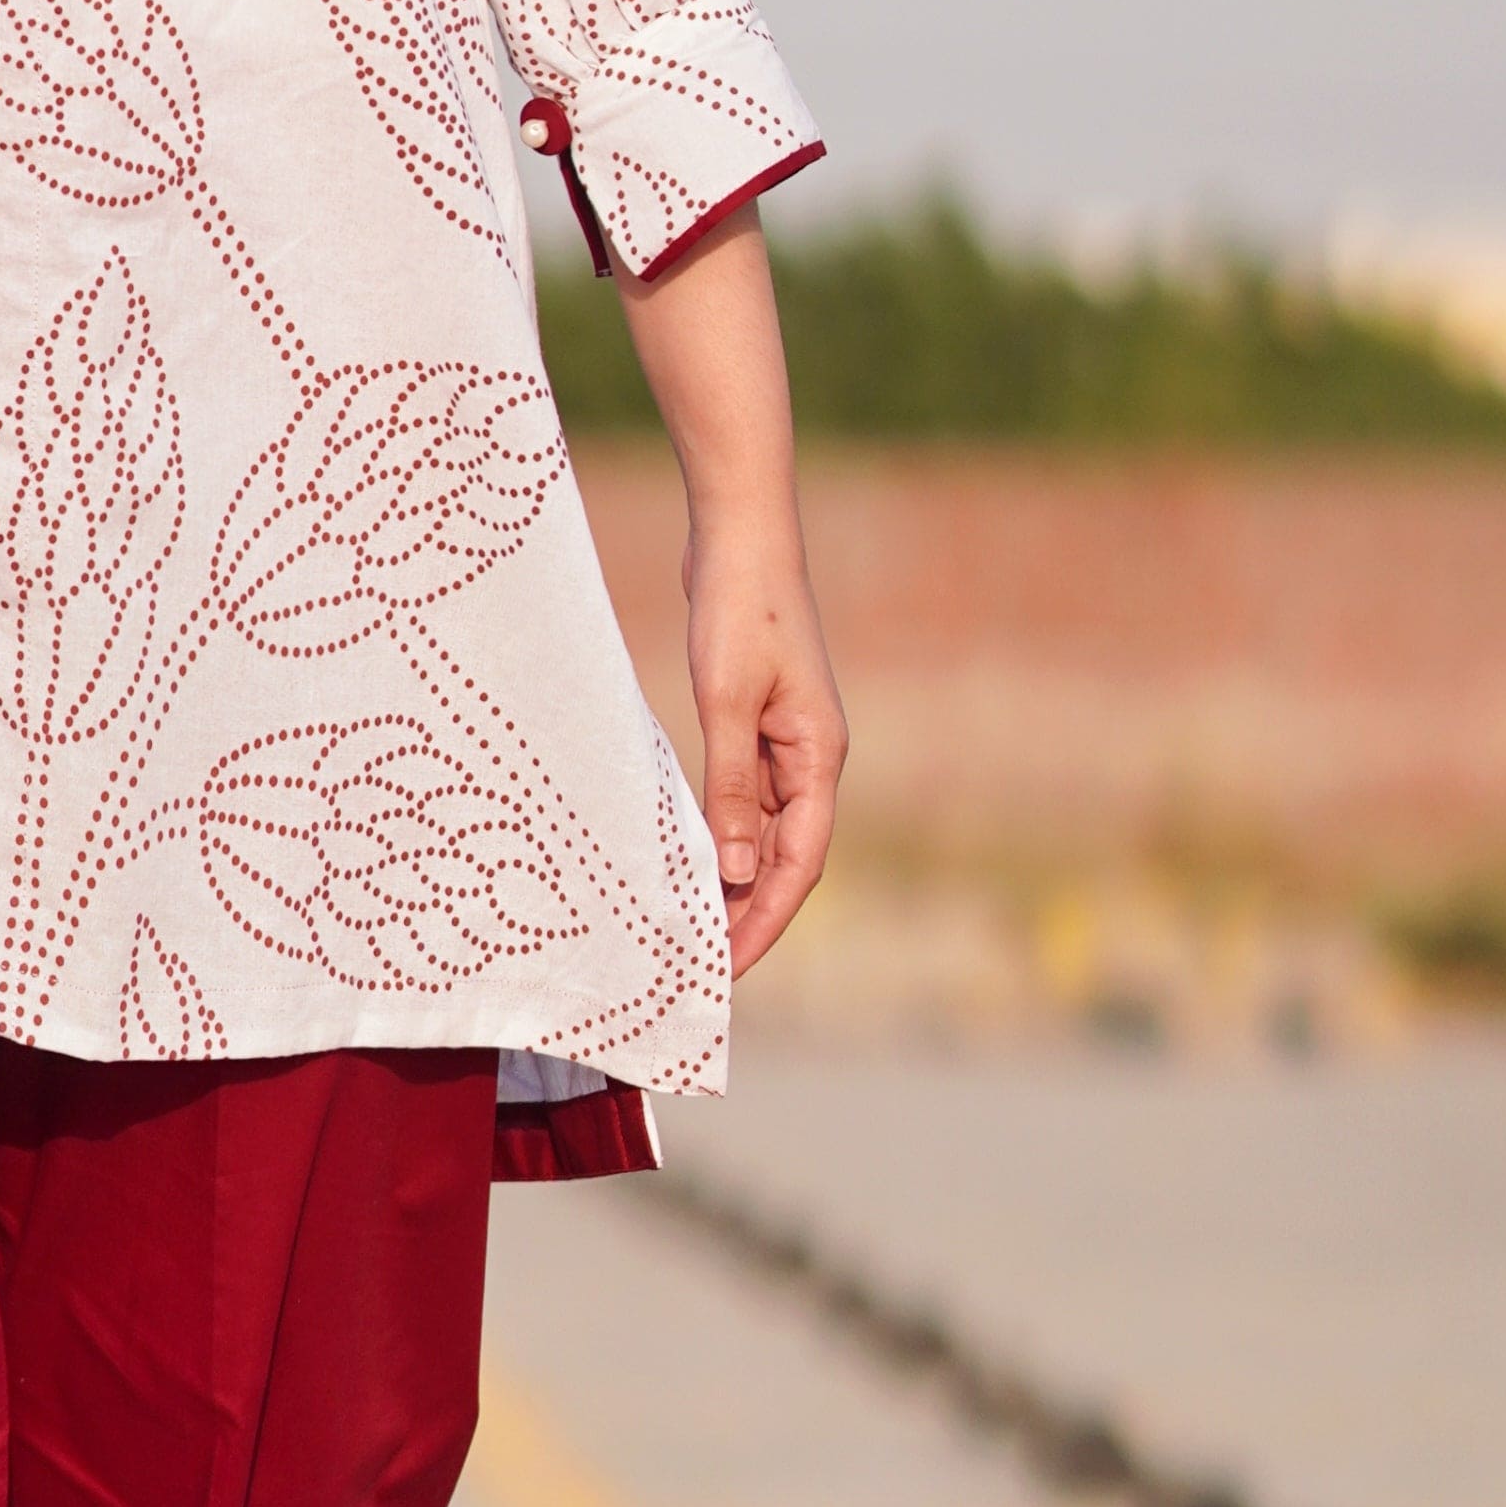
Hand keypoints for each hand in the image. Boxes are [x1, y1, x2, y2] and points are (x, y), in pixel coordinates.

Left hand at [681, 518, 845, 983]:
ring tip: (687, 933)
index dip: (766, 921)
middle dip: (748, 917)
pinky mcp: (757, 726)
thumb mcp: (726, 701)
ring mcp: (786, 744)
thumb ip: (730, 788)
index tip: (727, 972)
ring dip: (732, 884)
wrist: (740, 535)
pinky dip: (719, 838)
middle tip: (699, 971)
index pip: (800, 865)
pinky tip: (686, 864)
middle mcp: (812, 759)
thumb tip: (734, 871)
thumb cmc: (739, 609)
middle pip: (785, 859)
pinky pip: (742, 801)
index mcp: (820, 758)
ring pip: (763, 835)